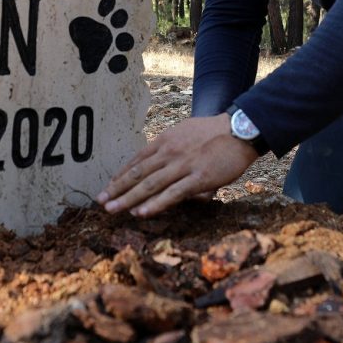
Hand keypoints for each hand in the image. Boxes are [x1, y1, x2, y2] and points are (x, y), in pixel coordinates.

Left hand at [97, 114, 258, 217]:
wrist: (240, 130)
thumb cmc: (214, 132)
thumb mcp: (185, 132)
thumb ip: (170, 147)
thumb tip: (160, 162)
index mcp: (165, 140)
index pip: (136, 160)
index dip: (120, 175)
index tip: (108, 187)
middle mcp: (169, 152)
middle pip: (138, 173)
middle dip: (117, 189)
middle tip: (101, 201)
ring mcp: (183, 166)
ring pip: (150, 185)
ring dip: (129, 199)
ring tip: (113, 210)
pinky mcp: (198, 179)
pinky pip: (172, 194)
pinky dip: (155, 204)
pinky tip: (141, 212)